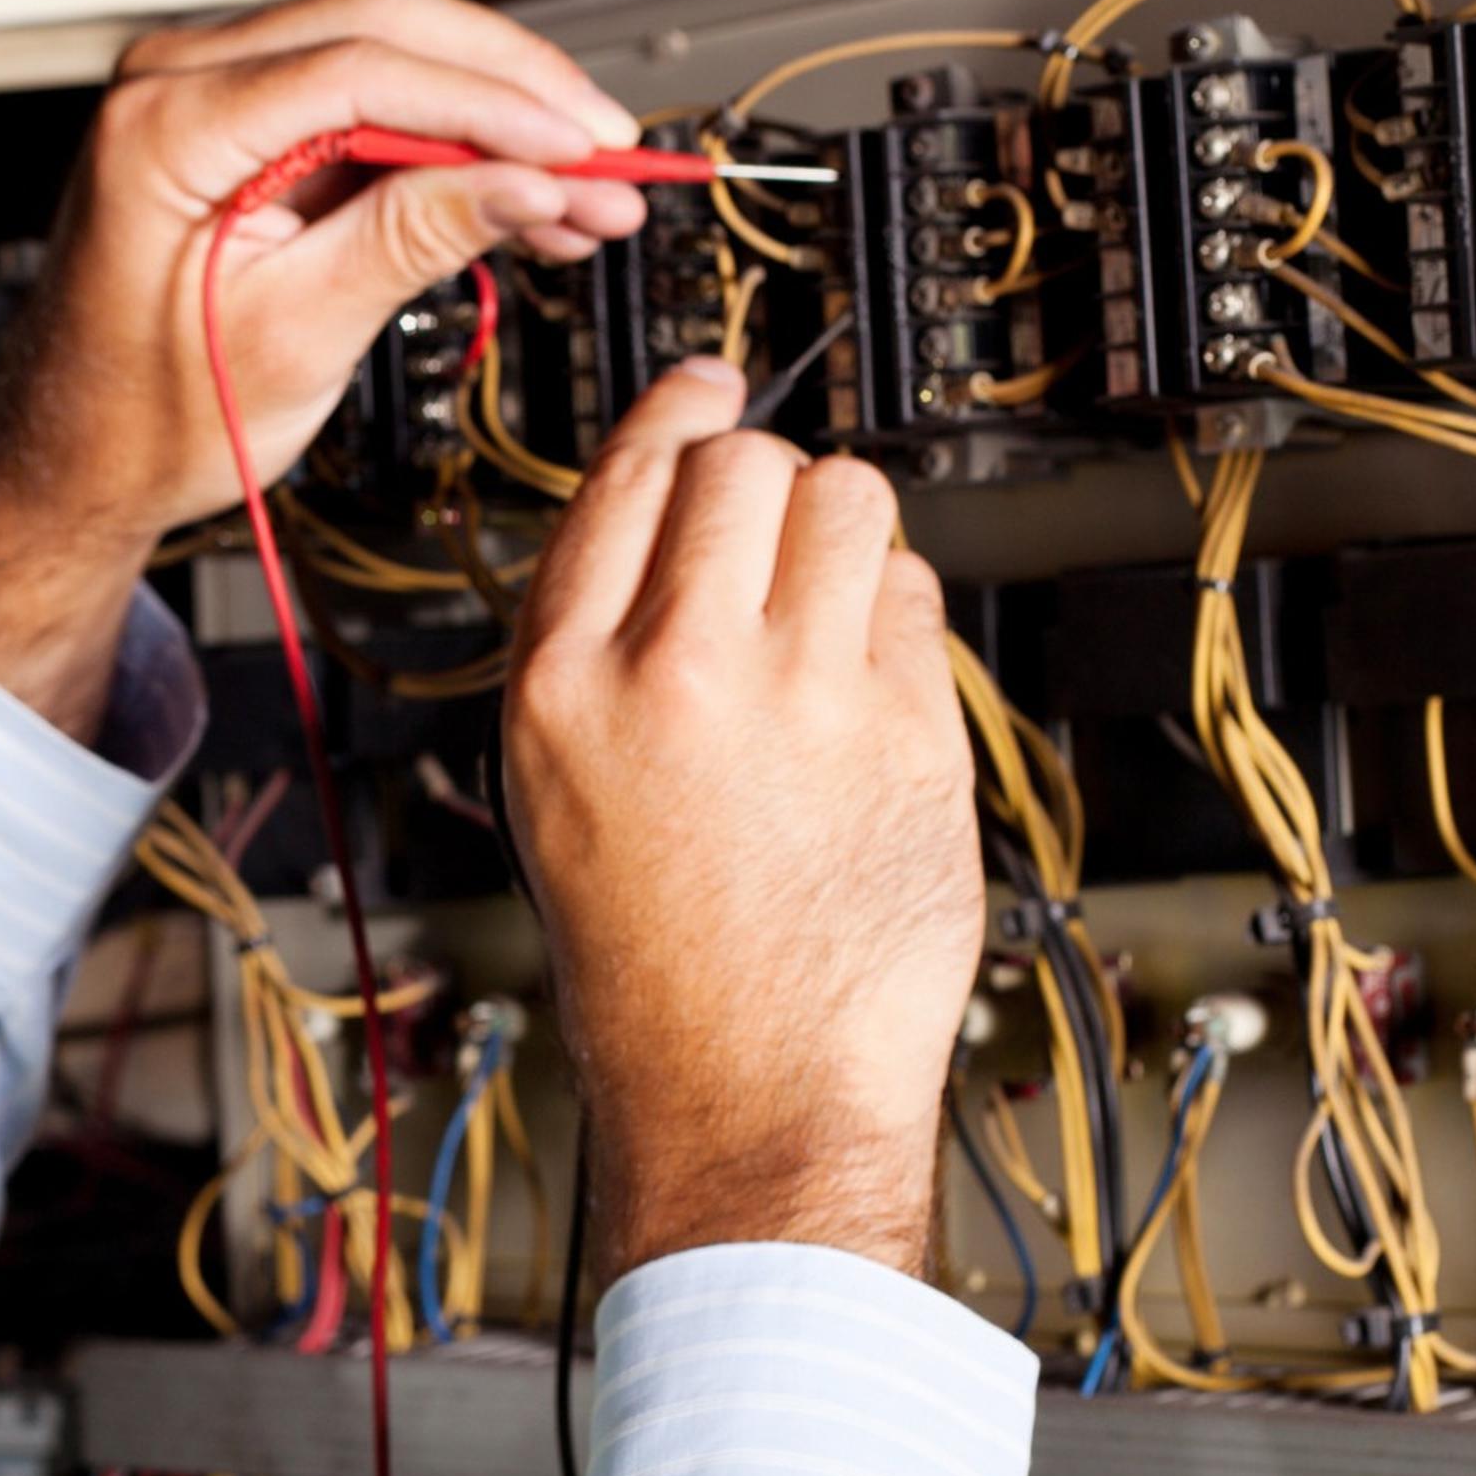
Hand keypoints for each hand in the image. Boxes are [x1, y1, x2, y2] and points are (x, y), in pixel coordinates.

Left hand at [0, 0, 645, 735]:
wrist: (77, 458)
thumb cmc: (146, 416)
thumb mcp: (296, 334)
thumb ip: (414, 238)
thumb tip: (533, 180)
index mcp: (164, 124)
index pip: (361, 68)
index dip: (494, 103)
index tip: (584, 146)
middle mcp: (176, 78)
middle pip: (386, 27)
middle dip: (515, 89)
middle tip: (612, 152)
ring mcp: (209, 92)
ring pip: (390, 53)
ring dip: (498, 115)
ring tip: (590, 193)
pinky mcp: (245, 124)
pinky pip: (368, 102)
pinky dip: (453, 144)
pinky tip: (530, 196)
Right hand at [502, 360, 982, 1281]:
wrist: (749, 1090)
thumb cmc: (656, 965)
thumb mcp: (558, 788)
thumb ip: (599, 646)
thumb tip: (668, 515)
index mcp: (560, 686)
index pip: (624, 478)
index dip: (677, 412)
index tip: (706, 385)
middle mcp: (674, 674)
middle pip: (742, 462)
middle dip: (765, 477)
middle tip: (773, 528)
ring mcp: (800, 698)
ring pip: (847, 497)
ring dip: (844, 526)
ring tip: (829, 598)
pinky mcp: (908, 733)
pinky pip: (917, 596)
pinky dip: (901, 614)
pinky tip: (870, 681)